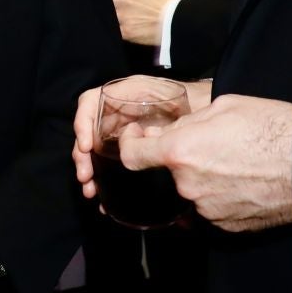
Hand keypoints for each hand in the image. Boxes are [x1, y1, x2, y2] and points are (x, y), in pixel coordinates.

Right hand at [72, 76, 211, 199]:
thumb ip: (160, 112)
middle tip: (86, 177)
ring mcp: (121, 132)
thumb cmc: (194, 101)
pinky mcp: (128, 149)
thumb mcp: (177, 101)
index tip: (87, 146)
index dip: (83, 123)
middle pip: (88, 131)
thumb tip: (149, 136)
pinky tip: (102, 196)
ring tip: (91, 191)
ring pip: (95, 150)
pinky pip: (110, 162)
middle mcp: (118, 114)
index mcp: (124, 96)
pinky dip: (103, 178)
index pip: (91, 103)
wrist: (209, 111)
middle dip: (82, 155)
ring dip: (89, 169)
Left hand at [107, 0, 174, 45]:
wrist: (174, 22)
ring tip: (121, 14)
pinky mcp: (124, 31)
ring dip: (111, 13)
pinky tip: (122, 24)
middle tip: (114, 3)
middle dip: (106, 0)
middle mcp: (123, 0)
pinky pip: (113, 28)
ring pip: (106, 14)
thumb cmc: (164, 1)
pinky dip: (115, 26)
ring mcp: (122, 16)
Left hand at [117, 94, 291, 231]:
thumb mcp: (223, 106)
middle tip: (208, 147)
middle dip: (178, 161)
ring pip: (189, 193)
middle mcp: (187, 186)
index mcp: (180, 152)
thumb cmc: (270, 127)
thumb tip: (167, 133)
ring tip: (232, 165)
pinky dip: (218, 199)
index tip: (139, 140)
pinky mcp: (227, 227)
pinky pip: (211, 211)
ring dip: (200, 180)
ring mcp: (206, 210)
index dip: (130, 145)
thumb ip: (186, 122)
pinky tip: (241, 184)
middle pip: (166, 175)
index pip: (130, 157)